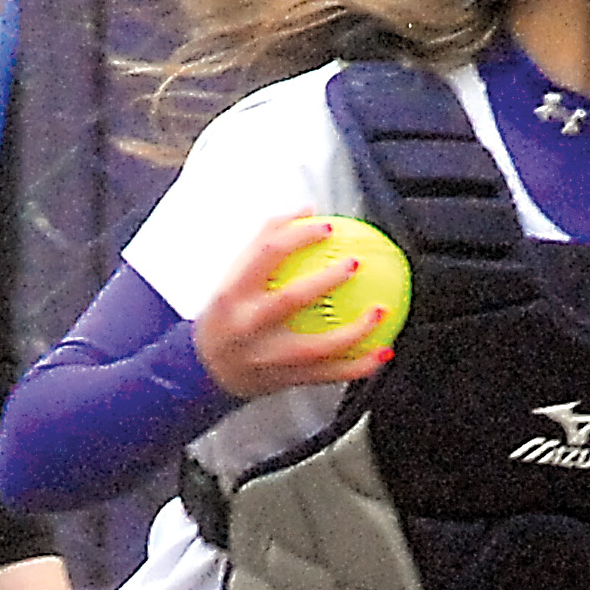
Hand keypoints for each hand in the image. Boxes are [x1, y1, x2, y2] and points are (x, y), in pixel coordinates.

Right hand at [192, 213, 396, 400]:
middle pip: (289, 300)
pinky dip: (358, 366)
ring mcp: (267, 357)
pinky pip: (327, 374)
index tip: (327, 227)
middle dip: (325, 281)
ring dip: (355, 332)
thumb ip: (267, 240)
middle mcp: (248, 326)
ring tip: (381, 311)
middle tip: (356, 263)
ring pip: (316, 347)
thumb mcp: (233, 276)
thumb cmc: (228, 315)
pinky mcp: (285, 380)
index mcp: (233, 294)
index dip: (298, 236)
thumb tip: (308, 209)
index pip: (266, 256)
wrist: (207, 370)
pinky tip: (382, 352)